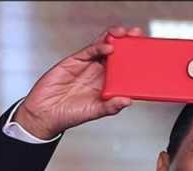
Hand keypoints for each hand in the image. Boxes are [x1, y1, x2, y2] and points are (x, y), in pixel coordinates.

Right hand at [15, 26, 142, 138]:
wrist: (46, 112)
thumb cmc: (70, 114)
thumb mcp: (94, 112)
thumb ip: (110, 107)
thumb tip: (128, 101)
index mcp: (108, 86)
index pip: (125, 70)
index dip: (135, 61)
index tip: (147, 54)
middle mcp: (100, 74)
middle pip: (118, 54)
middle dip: (128, 43)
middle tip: (139, 36)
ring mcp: (88, 65)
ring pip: (104, 47)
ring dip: (116, 39)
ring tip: (126, 34)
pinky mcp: (75, 60)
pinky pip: (90, 50)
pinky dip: (99, 46)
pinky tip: (109, 46)